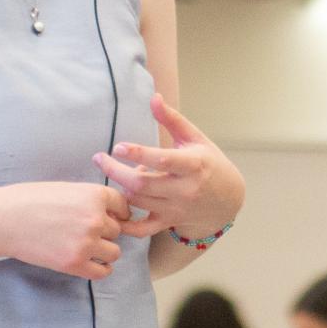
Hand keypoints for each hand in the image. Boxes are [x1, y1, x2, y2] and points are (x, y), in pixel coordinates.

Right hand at [0, 181, 165, 280]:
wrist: (3, 220)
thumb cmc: (29, 200)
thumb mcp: (66, 189)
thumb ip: (90, 200)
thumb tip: (114, 213)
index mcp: (94, 195)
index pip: (122, 206)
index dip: (115, 213)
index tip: (107, 217)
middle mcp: (95, 218)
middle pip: (117, 230)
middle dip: (104, 232)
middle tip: (84, 232)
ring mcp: (86, 242)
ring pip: (114, 252)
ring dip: (104, 251)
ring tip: (87, 248)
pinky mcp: (75, 263)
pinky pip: (103, 271)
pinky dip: (100, 268)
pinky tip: (91, 263)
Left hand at [93, 95, 244, 235]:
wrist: (228, 200)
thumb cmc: (209, 163)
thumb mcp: (195, 138)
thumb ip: (172, 119)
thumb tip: (154, 97)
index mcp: (193, 165)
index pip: (163, 160)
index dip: (138, 154)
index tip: (118, 147)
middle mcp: (185, 189)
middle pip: (142, 184)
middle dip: (115, 172)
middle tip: (98, 159)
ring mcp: (177, 209)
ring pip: (139, 202)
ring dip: (120, 188)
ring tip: (113, 173)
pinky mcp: (169, 222)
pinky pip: (143, 230)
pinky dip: (125, 225)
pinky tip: (112, 211)